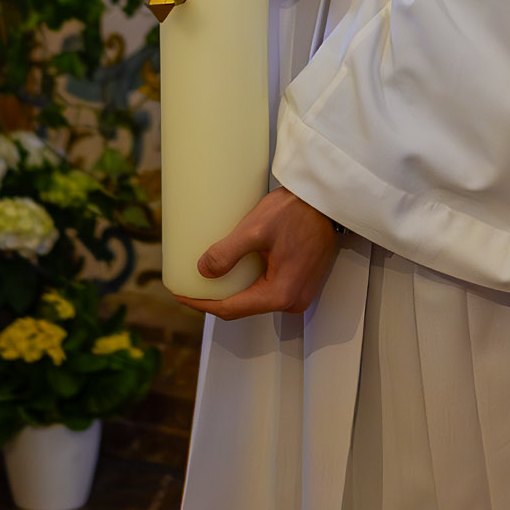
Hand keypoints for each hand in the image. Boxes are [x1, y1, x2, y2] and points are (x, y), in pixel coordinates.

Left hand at [174, 189, 341, 320]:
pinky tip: (236, 269)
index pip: (231, 309)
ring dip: (234, 289)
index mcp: (281, 294)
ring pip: (257, 298)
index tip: (182, 295)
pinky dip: (250, 282)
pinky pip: (270, 289)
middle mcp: (293, 301)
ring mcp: (300, 293)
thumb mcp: (256, 229)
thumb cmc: (298, 210)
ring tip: (210, 276)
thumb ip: (227, 253)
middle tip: (192, 285)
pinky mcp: (302, 282)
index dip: (202, 303)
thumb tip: (203, 271)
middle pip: (244, 307)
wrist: (326, 199)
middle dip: (216, 298)